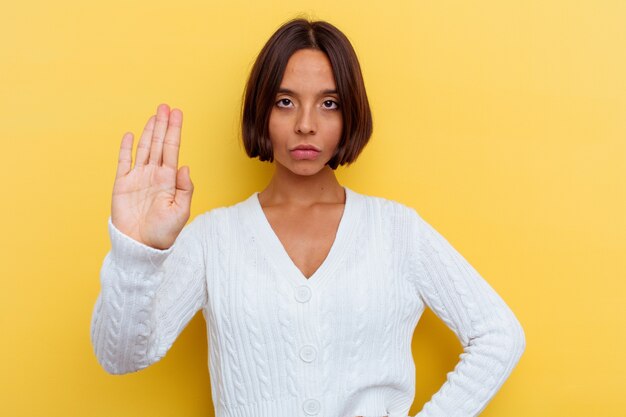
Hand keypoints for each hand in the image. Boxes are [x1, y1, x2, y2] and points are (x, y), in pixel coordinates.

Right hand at [111, 103, 192, 249]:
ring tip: (154, 115)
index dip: (174, 131)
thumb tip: (185, 166)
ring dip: (149, 131)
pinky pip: (123, 162)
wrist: (141, 246)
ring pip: (144, 148)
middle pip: (159, 144)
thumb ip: (185, 188)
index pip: (172, 150)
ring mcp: (138, 178)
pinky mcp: (122, 184)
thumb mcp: (181, 211)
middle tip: (165, 106)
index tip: (177, 114)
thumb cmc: (164, 232)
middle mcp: (154, 175)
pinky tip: (131, 135)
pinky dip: (126, 148)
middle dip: (162, 125)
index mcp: (169, 180)